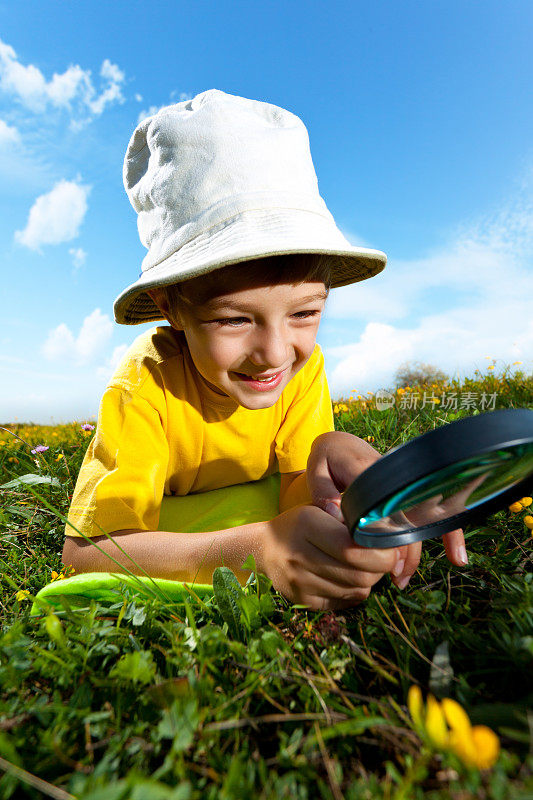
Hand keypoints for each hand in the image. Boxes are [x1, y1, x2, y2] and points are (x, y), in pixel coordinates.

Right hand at [258, 504, 401, 609]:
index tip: (391, 547)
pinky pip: (346, 600)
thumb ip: (350, 518)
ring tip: (366, 565)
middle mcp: (300, 555)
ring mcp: (300, 582)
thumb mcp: (320, 509)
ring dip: (371, 579)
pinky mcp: (304, 600)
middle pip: (359, 574)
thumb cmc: (301, 524)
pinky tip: (350, 576)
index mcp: (307, 525)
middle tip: (385, 558)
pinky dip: (356, 590)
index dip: (380, 552)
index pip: (353, 548)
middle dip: (381, 568)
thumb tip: (388, 534)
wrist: (264, 549)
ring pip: (357, 590)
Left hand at [305, 431, 467, 589]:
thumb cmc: (328, 457)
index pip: (382, 504)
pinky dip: (448, 533)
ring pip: (421, 520)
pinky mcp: (409, 493)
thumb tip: (333, 513)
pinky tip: (456, 556)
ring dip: (416, 552)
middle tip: (396, 579)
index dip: (388, 534)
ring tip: (401, 580)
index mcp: (368, 471)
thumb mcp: (318, 467)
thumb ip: (322, 489)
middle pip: (407, 517)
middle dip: (407, 551)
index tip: (388, 560)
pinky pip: (433, 513)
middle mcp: (392, 479)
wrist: (343, 443)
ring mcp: (404, 486)